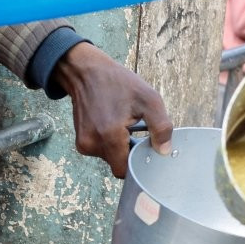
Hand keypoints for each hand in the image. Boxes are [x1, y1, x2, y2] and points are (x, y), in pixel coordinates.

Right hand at [51, 43, 172, 177]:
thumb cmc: (118, 83)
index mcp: (109, 136)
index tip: (146, 150)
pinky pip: (100, 151)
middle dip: (130, 153)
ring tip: (124, 126)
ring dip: (119, 148)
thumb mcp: (148, 99)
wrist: (86, 72)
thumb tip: (164, 151)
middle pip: (117, 165)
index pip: (125, 171)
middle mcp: (92, 144)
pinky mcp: (80, 141)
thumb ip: (161, 127)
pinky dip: (109, 143)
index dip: (138, 164)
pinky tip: (112, 125)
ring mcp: (83, 144)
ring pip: (109, 158)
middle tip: (136, 132)